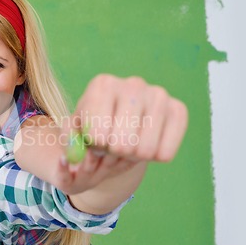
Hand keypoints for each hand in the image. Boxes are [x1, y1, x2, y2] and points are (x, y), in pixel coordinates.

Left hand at [59, 75, 187, 213]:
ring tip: (128, 143)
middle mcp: (132, 84)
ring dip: (133, 156)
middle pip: (123, 144)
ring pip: (145, 150)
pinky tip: (147, 143)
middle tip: (112, 144)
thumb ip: (67, 146)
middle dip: (114, 152)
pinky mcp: (178, 109)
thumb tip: (68, 161)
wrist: (121, 123)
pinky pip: (166, 152)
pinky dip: (154, 157)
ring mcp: (158, 94)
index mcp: (102, 85)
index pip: (97, 134)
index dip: (95, 147)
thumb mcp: (73, 134)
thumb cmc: (94, 128)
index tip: (95, 139)